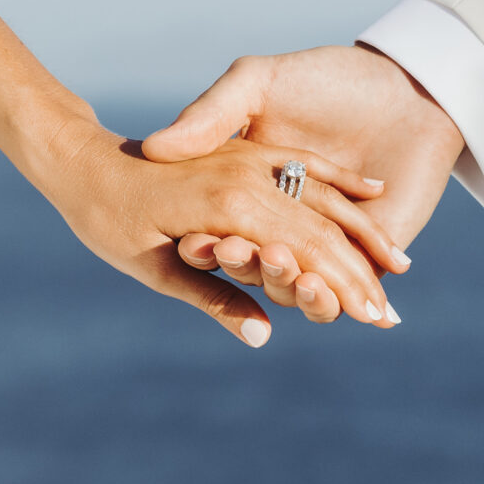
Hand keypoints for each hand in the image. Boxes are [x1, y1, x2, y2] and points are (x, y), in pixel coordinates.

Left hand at [31, 120, 406, 345]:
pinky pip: (304, 162)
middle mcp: (246, 177)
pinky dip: (341, 178)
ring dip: (363, 230)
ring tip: (399, 263)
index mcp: (226, 209)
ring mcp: (248, 158)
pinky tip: (374, 190)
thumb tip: (264, 335)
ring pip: (321, 195)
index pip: (304, 251)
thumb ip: (214, 299)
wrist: (84, 161)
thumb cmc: (108, 222)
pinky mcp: (245, 149)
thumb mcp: (155, 270)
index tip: (374, 320)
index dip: (342, 287)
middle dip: (362, 272)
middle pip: (321, 228)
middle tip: (392, 313)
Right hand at [144, 45, 465, 312]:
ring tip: (297, 282)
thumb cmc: (329, 76)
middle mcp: (284, 219)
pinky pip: (345, 288)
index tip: (191, 244)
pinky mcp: (369, 253)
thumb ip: (212, 112)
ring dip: (293, 288)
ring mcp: (328, 240)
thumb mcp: (258, 81)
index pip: (222, 227)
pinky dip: (337, 297)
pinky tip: (332, 296)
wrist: (409, 84)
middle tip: (237, 257)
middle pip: (260, 260)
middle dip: (250, 266)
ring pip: (299, 282)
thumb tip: (156, 148)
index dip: (205, 242)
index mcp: (250, 187)